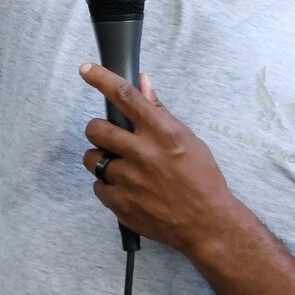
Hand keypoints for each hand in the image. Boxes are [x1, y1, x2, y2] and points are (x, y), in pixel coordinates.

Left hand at [80, 64, 251, 261]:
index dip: (101, 79)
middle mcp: (143, 154)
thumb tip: (143, 83)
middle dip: (98, 130)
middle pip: (96, 129)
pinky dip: (108, 186)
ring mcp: (129, 180)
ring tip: (123, 168)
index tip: (86, 70)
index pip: (126, 96)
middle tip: (111, 138)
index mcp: (163, 134)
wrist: (208, 225)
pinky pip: (97, 186)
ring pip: (91, 158)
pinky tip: (128, 189)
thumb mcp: (187, 139)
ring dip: (101, 159)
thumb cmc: (202, 179)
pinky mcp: (120, 204)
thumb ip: (159, 112)